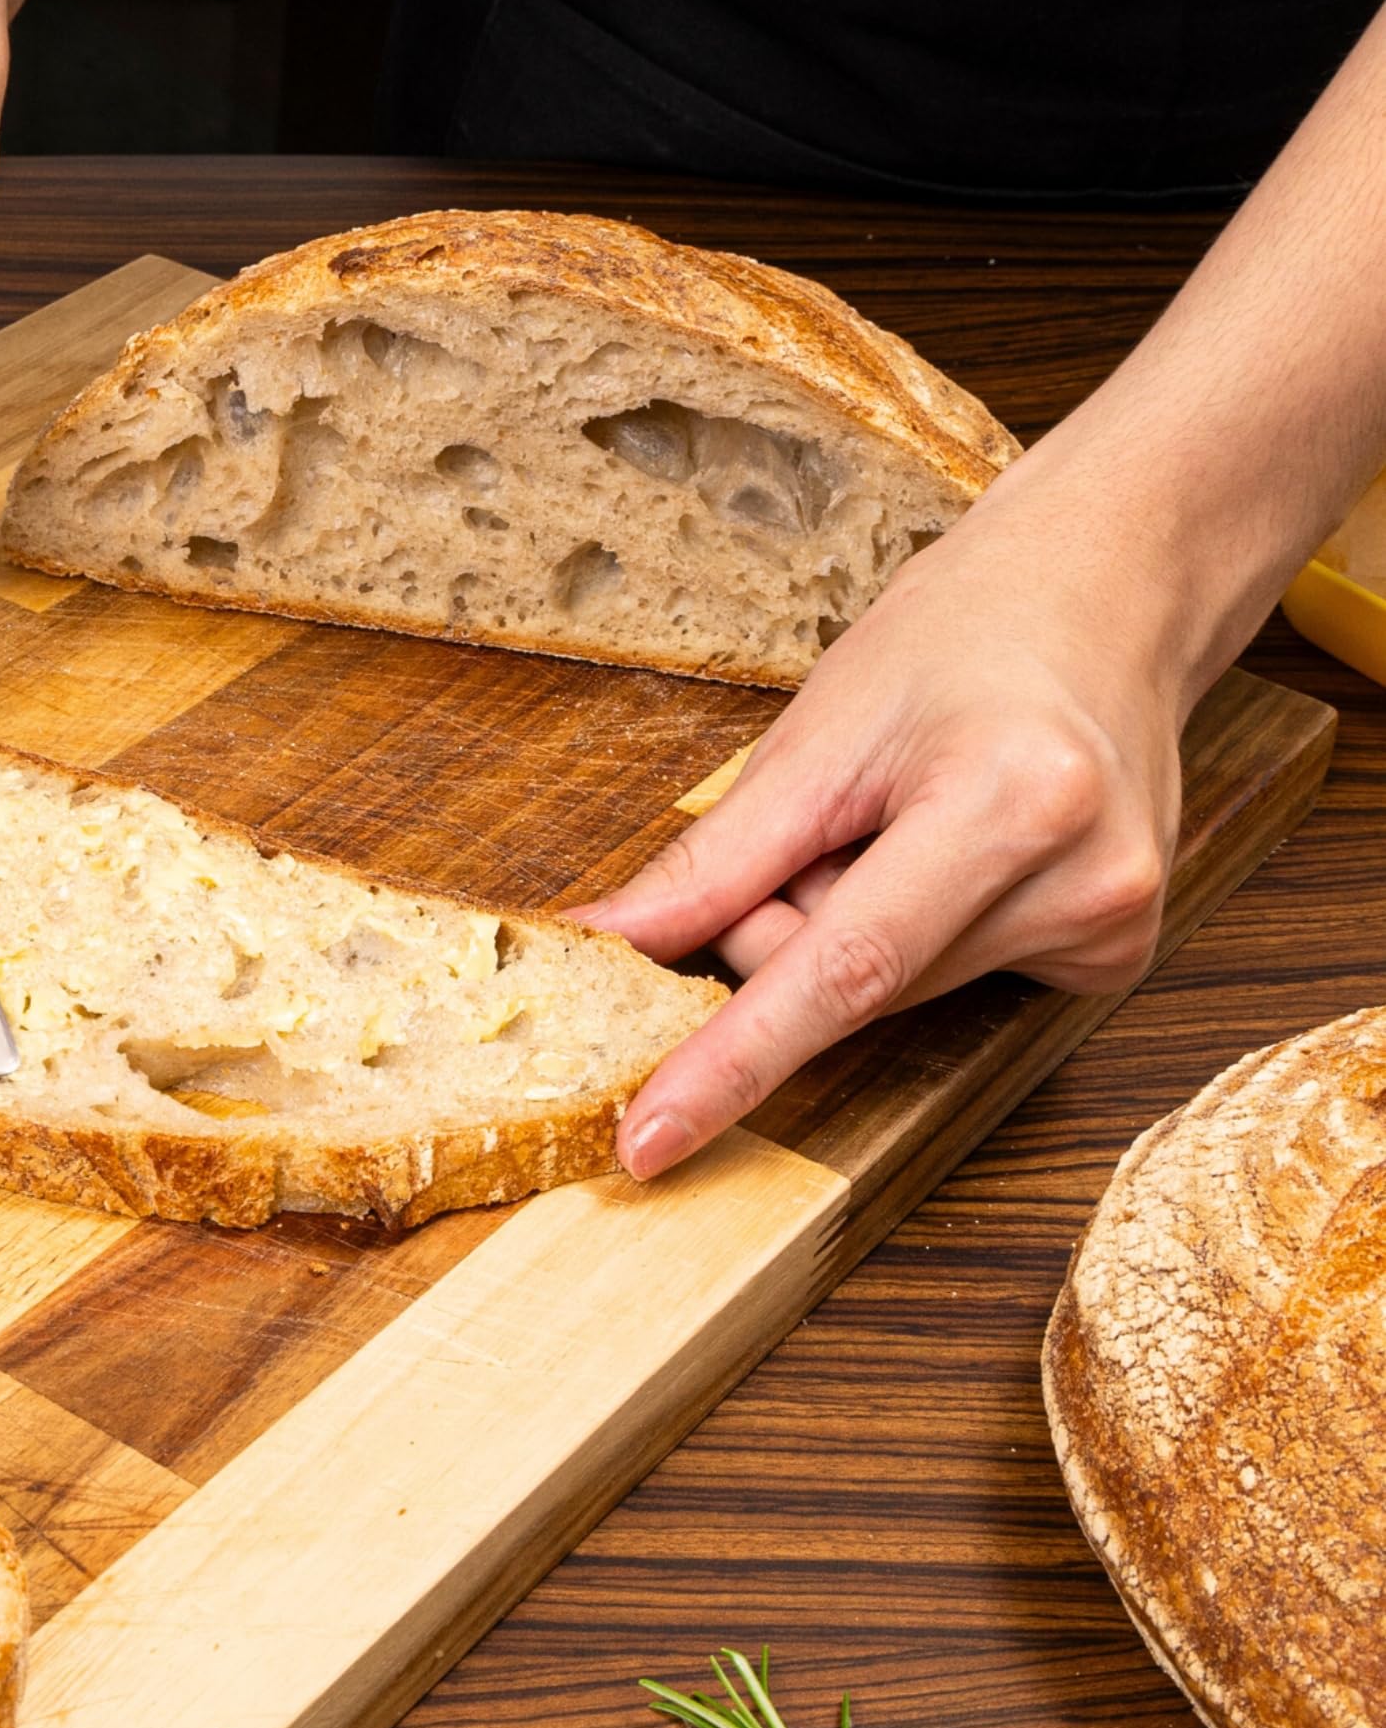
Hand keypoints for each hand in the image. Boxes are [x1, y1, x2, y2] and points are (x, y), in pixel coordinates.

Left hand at [571, 459, 1194, 1178]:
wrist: (1113, 587)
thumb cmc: (968, 633)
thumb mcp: (821, 730)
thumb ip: (716, 859)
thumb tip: (611, 942)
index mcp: (1013, 802)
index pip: (838, 972)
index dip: (730, 1064)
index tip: (650, 1140)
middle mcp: (1083, 880)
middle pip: (851, 984)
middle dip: (785, 924)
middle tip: (823, 820)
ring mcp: (1114, 927)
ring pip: (891, 994)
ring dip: (850, 924)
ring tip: (909, 812)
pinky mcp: (1116, 955)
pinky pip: (948, 983)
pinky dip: (913, 932)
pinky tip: (956, 850)